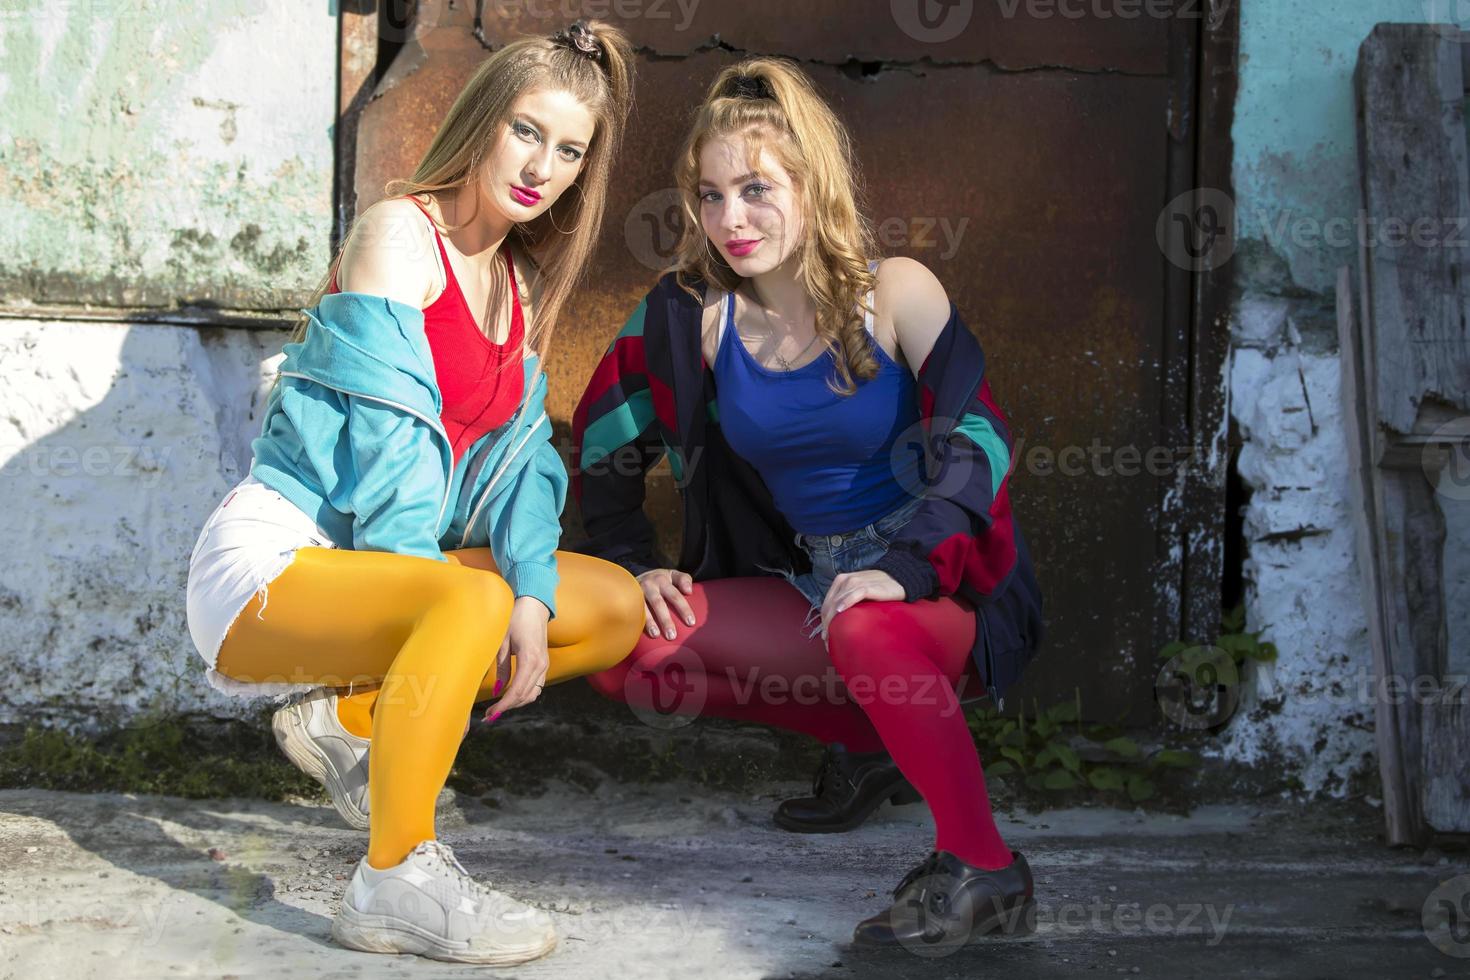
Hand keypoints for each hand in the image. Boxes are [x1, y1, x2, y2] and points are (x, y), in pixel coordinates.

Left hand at [484, 596, 550, 720]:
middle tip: (489, 715)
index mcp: (530, 660)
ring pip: (532, 694)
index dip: (503, 705)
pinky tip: (510, 696)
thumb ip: (502, 667)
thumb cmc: (516, 620)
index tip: (490, 714)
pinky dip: (524, 695)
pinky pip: (536, 686)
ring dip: (516, 703)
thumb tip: (498, 689)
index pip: (517, 691)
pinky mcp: (544, 664)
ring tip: (498, 707)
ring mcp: (544, 665)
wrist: (534, 607)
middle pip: (525, 696)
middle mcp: (541, 665)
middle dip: (507, 707)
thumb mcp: (504, 641)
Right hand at [635, 568, 695, 640]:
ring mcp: (637, 592)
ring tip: (656, 635)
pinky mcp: (628, 599)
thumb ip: (684, 579)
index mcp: (663, 580)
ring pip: (644, 608)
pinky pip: (632, 611)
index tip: (691, 622)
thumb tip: (689, 591)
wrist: (633, 577)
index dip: (683, 608)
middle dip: (665, 620)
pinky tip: (639, 631)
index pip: (675, 595)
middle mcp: (649, 585)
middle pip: (658, 603)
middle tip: (672, 635)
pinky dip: (637, 621)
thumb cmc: (658, 580)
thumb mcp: (672, 574)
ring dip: (650, 622)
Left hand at [819, 569, 904, 640]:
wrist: (898, 579)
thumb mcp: (858, 593)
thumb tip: (836, 623)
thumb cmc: (877, 590)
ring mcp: (855, 582)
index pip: (826, 605)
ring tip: (833, 637)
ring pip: (838, 602)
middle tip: (828, 642)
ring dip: (833, 620)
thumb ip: (847, 601)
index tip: (825, 638)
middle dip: (826, 625)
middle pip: (829, 606)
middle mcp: (844, 580)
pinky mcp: (867, 586)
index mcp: (840, 582)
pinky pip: (854, 595)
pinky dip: (846, 603)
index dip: (823, 622)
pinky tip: (840, 612)